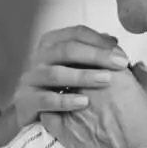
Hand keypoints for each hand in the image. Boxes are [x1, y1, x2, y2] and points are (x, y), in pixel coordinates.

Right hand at [14, 26, 131, 128]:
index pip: (76, 33)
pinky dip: (65, 101)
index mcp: (52, 43)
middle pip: (67, 50)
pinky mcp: (25, 100)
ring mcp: (31, 78)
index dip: (100, 40)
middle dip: (96, 55)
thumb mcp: (77, 67)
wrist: (34, 114)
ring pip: (56, 73)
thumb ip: (94, 53)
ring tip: (106, 80)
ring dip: (83, 76)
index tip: (121, 53)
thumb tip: (113, 41)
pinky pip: (46, 99)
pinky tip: (84, 103)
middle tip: (120, 64)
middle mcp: (39, 57)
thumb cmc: (61, 87)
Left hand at [41, 63, 146, 147]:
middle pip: (75, 65)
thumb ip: (145, 76)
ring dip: (64, 86)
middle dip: (80, 67)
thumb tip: (137, 66)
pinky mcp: (63, 128)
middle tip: (85, 75)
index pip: (98, 52)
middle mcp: (88, 84)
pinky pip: (48, 111)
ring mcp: (72, 106)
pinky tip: (56, 111)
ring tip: (69, 92)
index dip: (101, 56)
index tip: (104, 63)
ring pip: (59, 86)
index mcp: (112, 71)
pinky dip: (51, 109)